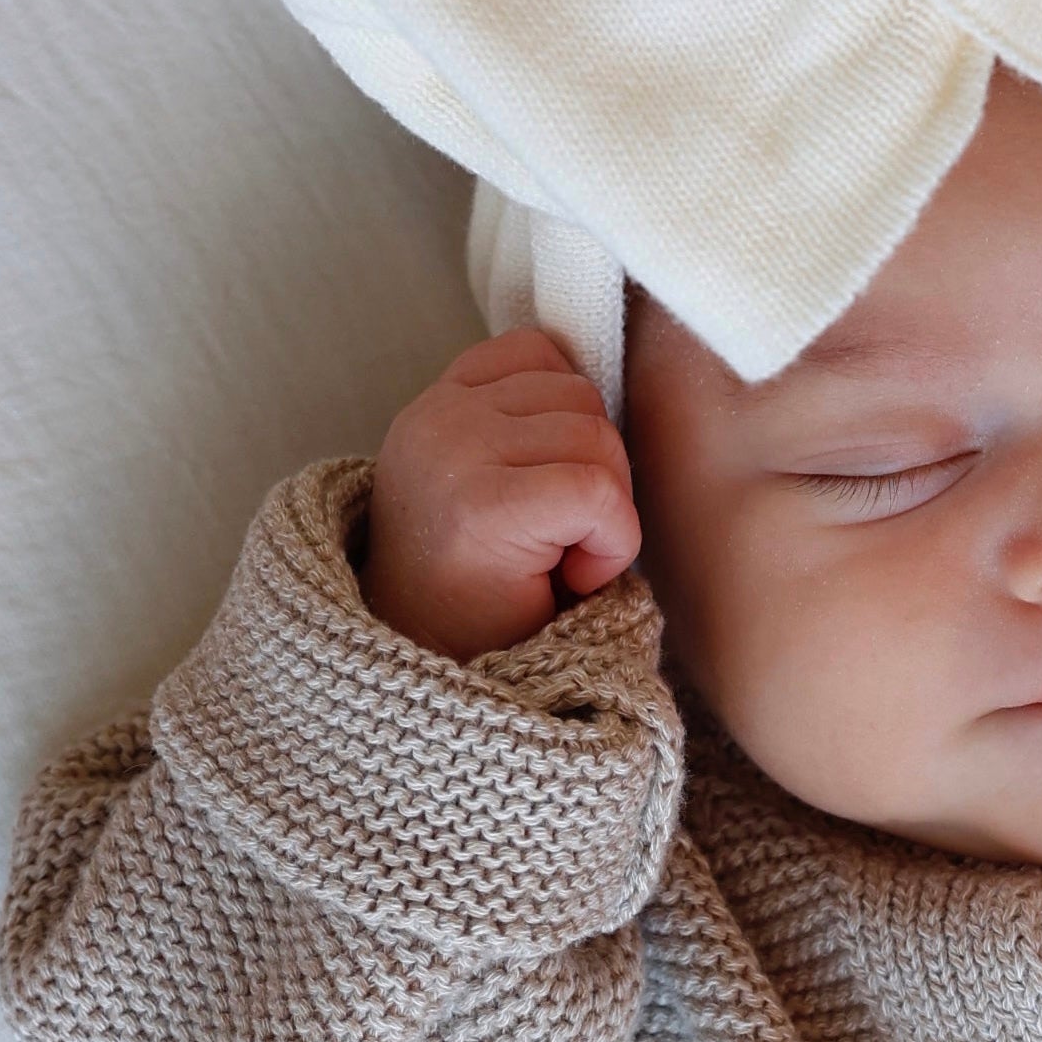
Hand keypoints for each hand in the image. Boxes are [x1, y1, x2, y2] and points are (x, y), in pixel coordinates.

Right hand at [359, 329, 642, 660]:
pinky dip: (611, 544)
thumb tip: (608, 391)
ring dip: (606, 514)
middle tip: (557, 543)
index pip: (539, 354)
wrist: (431, 687)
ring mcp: (453, 455)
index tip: (545, 497)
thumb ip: (527, 426)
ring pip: (598, 440)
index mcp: (435, 406)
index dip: (571, 423)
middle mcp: (435, 419)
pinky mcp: (484, 505)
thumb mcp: (492, 484)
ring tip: (556, 562)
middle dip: (597, 471)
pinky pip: (599, 492)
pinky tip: (571, 579)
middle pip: (582, 397)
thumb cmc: (478, 599)